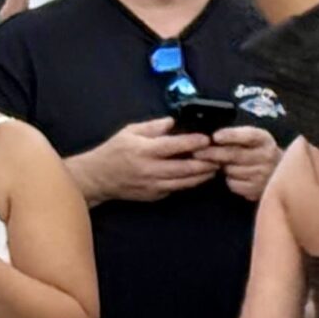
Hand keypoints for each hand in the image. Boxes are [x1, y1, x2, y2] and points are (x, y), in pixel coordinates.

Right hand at [74, 119, 216, 203]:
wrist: (97, 178)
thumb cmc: (114, 151)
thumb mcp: (130, 132)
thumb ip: (153, 126)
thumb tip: (173, 121)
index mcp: (143, 151)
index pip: (172, 146)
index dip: (192, 142)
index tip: (207, 139)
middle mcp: (149, 170)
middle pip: (183, 168)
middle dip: (205, 163)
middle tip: (220, 157)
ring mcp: (152, 185)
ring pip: (183, 183)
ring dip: (202, 176)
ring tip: (215, 168)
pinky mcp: (153, 196)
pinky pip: (176, 190)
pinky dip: (189, 183)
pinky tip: (199, 176)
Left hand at [201, 125, 281, 201]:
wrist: (279, 172)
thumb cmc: (257, 152)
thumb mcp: (252, 138)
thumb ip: (235, 136)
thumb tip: (211, 138)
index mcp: (264, 139)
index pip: (248, 136)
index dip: (231, 136)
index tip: (215, 136)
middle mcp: (267, 156)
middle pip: (235, 155)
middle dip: (213, 153)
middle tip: (197, 153)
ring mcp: (264, 175)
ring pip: (231, 170)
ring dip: (222, 168)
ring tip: (224, 164)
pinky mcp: (257, 190)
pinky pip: (234, 184)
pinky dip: (229, 180)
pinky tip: (234, 176)